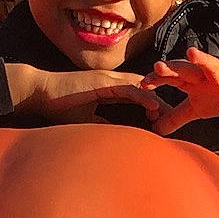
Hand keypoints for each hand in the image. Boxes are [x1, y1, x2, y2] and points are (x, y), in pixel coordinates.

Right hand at [3, 63, 161, 124]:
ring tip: (170, 114)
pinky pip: (128, 89)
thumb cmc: (60, 106)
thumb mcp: (87, 120)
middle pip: (144, 90)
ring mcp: (108, 79)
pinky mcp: (103, 81)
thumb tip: (117, 138)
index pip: (137, 96)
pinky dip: (143, 97)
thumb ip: (103, 125)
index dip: (151, 106)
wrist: (41, 93)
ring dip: (157, 100)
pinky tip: (155, 107)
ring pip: (141, 87)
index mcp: (110, 89)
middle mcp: (112, 82)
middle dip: (161, 102)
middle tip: (177, 116)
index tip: (163, 120)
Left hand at [140, 49, 218, 135]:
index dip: (158, 78)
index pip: (171, 76)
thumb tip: (156, 130)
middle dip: (173, 66)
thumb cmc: (216, 96)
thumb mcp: (194, 109)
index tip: (143, 84)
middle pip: (186, 68)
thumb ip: (175, 117)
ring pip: (212, 65)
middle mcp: (204, 75)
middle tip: (158, 65)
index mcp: (191, 79)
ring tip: (191, 53)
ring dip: (202, 59)